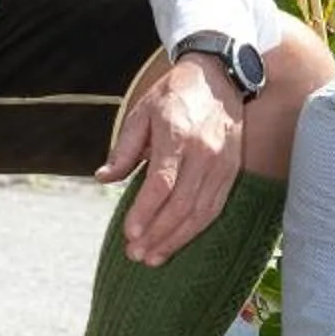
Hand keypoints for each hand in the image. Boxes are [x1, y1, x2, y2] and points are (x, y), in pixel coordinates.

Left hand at [100, 53, 245, 263]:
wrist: (219, 78)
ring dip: (176, 239)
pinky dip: (196, 230)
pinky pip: (214, 208)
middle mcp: (204, 152)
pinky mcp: (232, 171)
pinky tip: (177, 242)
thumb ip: (123, 150)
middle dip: (157, 234)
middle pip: (181, 204)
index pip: (162, 182)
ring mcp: (222, 164)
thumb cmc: (174, 96)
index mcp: (177, 134)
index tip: (130, 233)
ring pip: (201, 212)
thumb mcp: (141, 113)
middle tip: (136, 254)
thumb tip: (103, 179)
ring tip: (153, 257)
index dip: (146, 211)